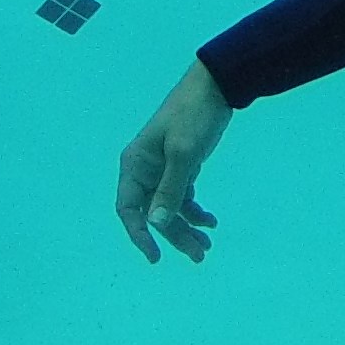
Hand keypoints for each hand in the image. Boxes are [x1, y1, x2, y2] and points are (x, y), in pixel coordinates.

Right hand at [116, 59, 234, 263]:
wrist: (216, 88)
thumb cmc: (193, 116)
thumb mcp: (183, 153)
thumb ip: (170, 189)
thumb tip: (156, 224)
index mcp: (135, 165)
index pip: (128, 208)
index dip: (139, 234)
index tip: (155, 256)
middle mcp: (145, 171)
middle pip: (154, 213)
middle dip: (174, 236)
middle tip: (199, 256)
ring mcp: (163, 170)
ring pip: (170, 209)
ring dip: (186, 228)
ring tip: (206, 247)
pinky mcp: (181, 168)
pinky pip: (183, 199)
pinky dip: (196, 213)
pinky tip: (211, 222)